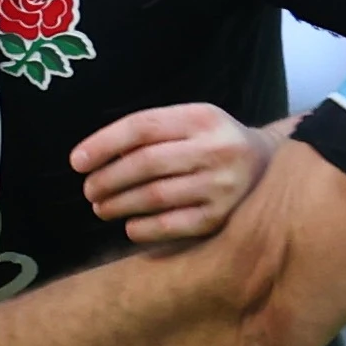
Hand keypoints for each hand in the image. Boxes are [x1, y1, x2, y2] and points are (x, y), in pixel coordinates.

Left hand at [72, 105, 285, 242]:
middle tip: (89, 190)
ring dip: (118, 204)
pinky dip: (143, 228)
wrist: (268, 168)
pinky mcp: (223, 217)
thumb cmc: (212, 144)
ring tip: (101, 207)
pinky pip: (172, 226)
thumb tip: (96, 157)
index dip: (103, 144)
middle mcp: (216, 149)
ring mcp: (222, 185)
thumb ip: (152, 133)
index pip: (142, 127)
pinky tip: (129, 226)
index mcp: (202, 117)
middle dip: (107, 179)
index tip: (77, 161)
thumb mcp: (191, 123)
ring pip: (155, 196)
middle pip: (145, 163)